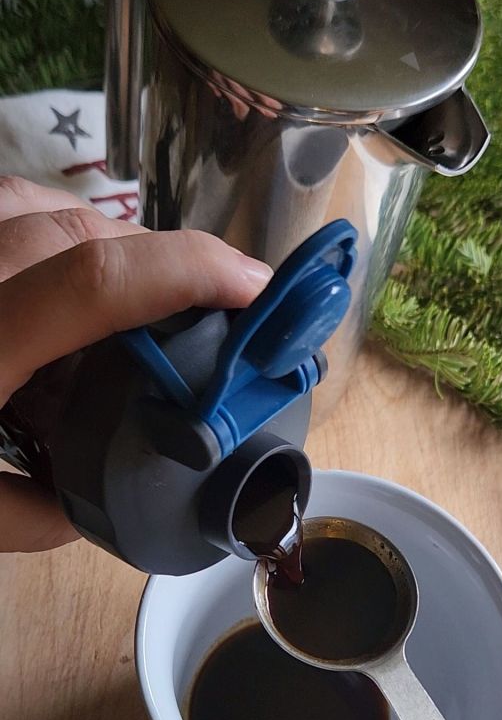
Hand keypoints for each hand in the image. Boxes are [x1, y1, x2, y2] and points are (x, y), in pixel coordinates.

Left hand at [0, 177, 271, 552]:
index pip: (97, 280)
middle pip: (82, 234)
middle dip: (157, 267)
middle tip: (201, 321)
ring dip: (102, 244)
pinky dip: (49, 232)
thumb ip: (20, 516)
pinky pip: (8, 210)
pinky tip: (60, 278)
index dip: (191, 272)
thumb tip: (79, 512)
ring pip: (42, 204)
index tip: (259, 293)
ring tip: (132, 299)